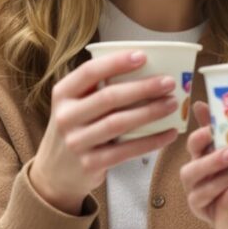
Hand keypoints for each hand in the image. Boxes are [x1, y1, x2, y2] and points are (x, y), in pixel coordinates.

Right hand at [28, 50, 182, 213]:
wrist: (55, 173)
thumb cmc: (75, 129)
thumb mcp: (75, 105)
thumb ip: (96, 88)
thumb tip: (143, 66)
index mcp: (63, 94)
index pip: (89, 72)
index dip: (116, 62)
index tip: (143, 56)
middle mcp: (65, 116)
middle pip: (109, 97)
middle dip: (143, 88)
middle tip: (168, 82)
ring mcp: (76, 142)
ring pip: (119, 123)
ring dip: (150, 112)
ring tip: (172, 104)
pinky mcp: (90, 164)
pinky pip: (126, 151)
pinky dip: (151, 141)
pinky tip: (169, 133)